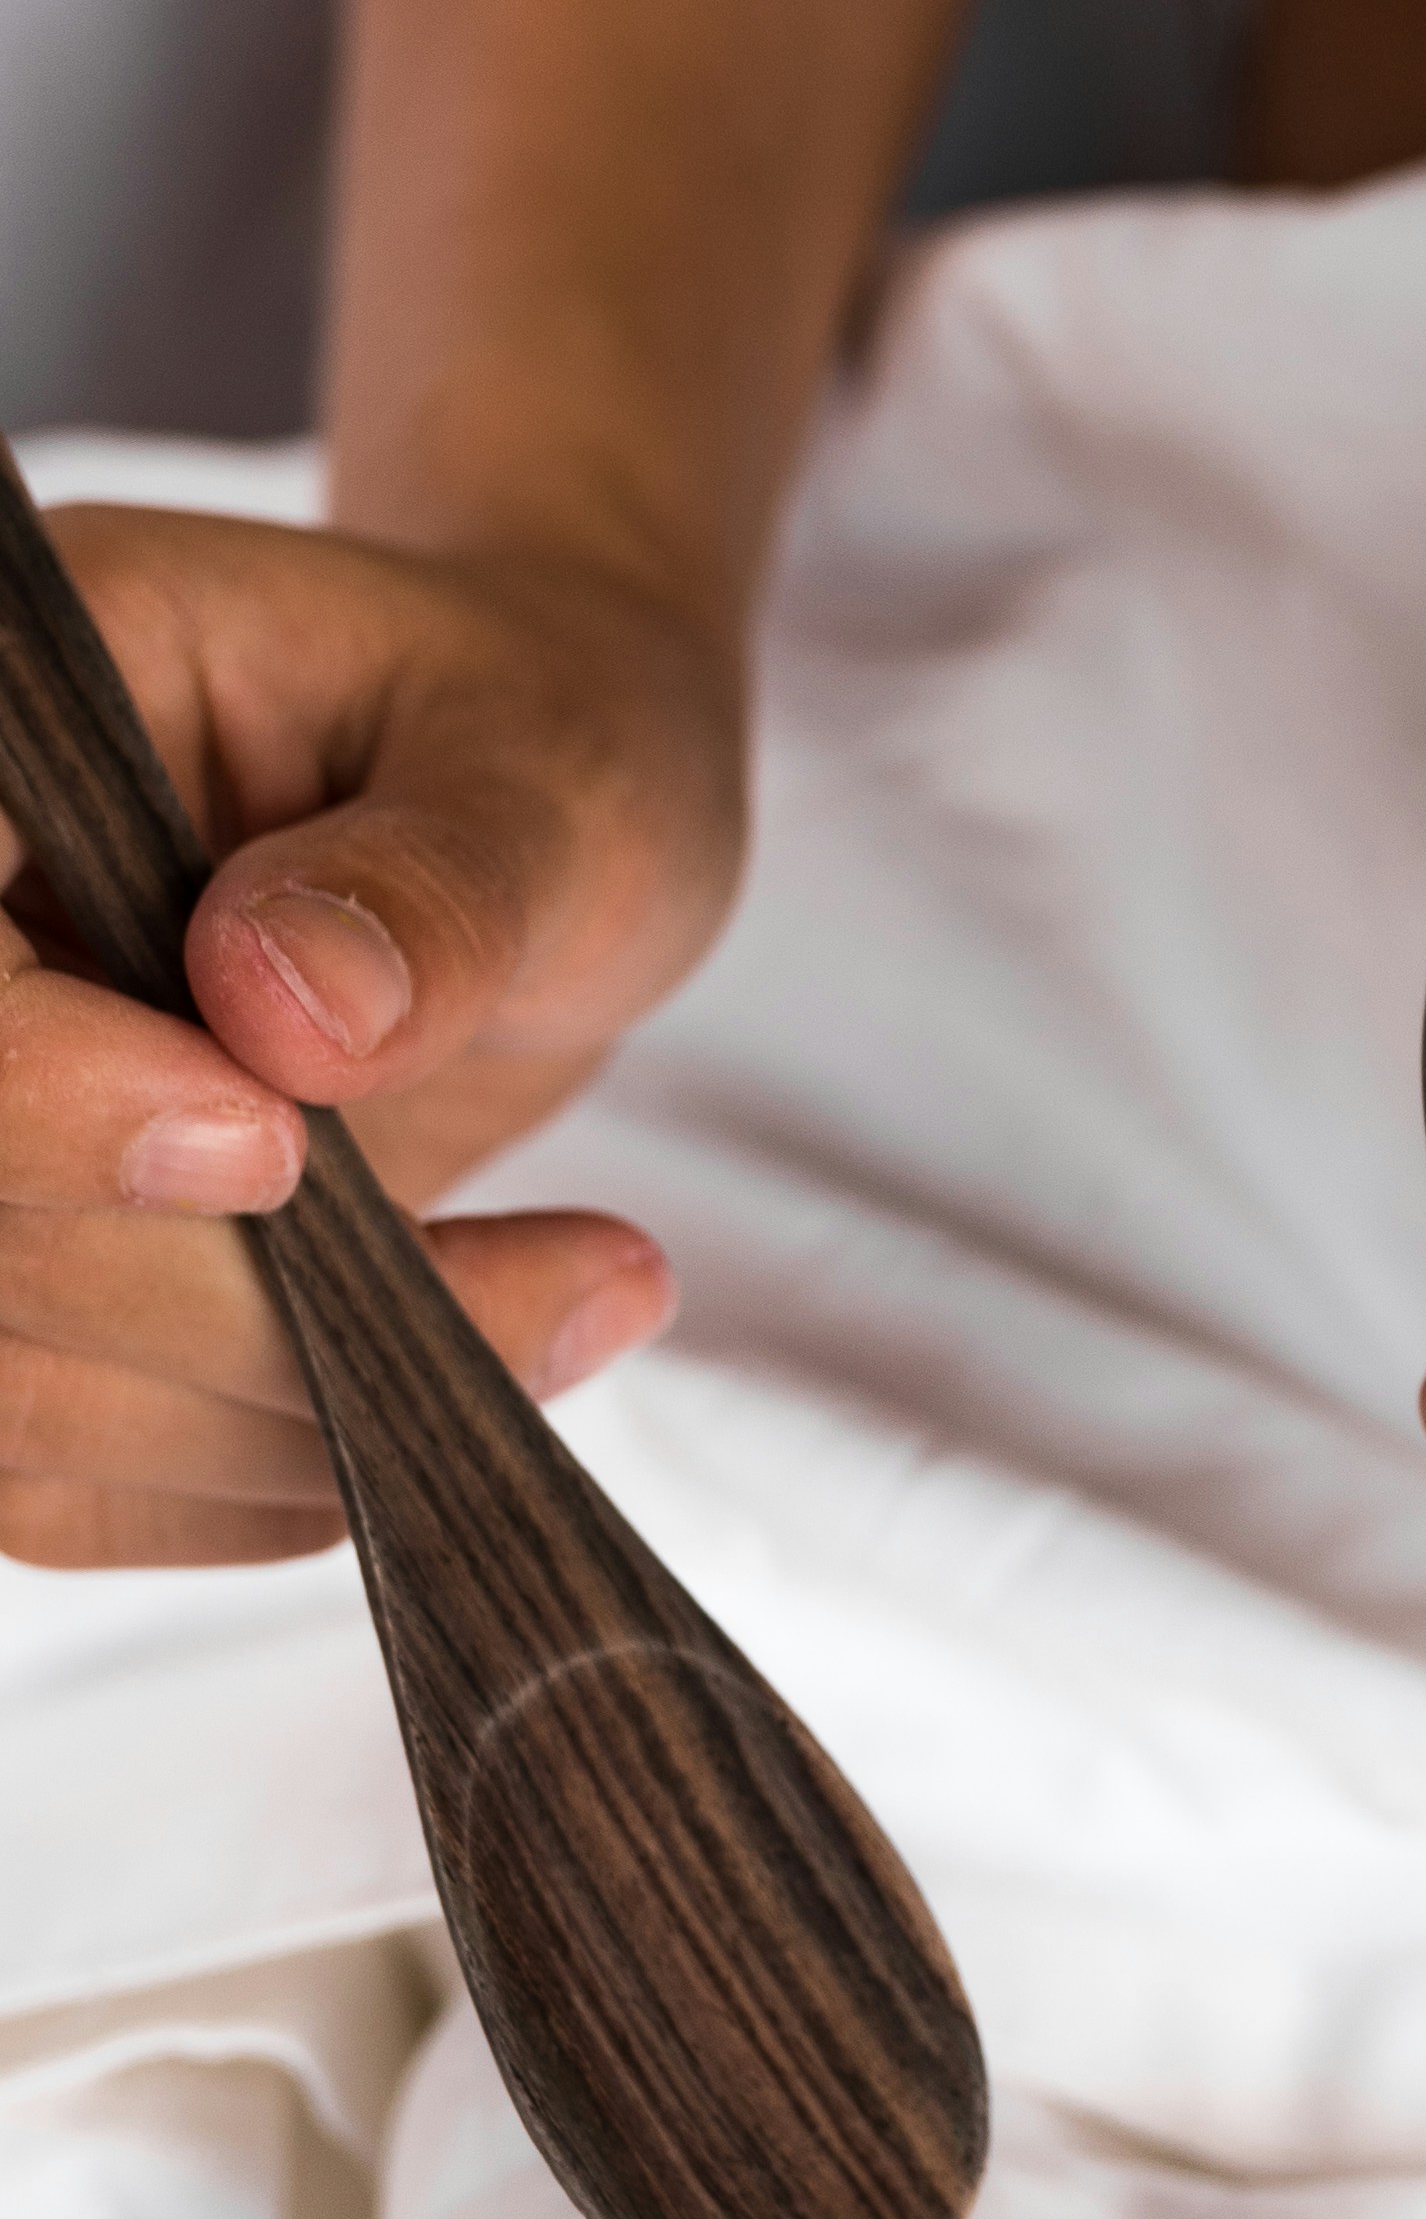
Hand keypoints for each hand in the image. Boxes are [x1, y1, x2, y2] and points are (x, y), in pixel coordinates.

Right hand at [0, 506, 746, 1567]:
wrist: (532, 823)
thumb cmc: (538, 746)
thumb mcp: (548, 773)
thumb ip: (436, 881)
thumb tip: (288, 1000)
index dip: (38, 1105)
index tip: (275, 1148)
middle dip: (224, 1310)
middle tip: (561, 1284)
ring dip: (279, 1417)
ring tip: (576, 1306)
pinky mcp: (17, 1279)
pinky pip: (55, 1467)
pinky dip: (260, 1472)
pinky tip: (463, 1378)